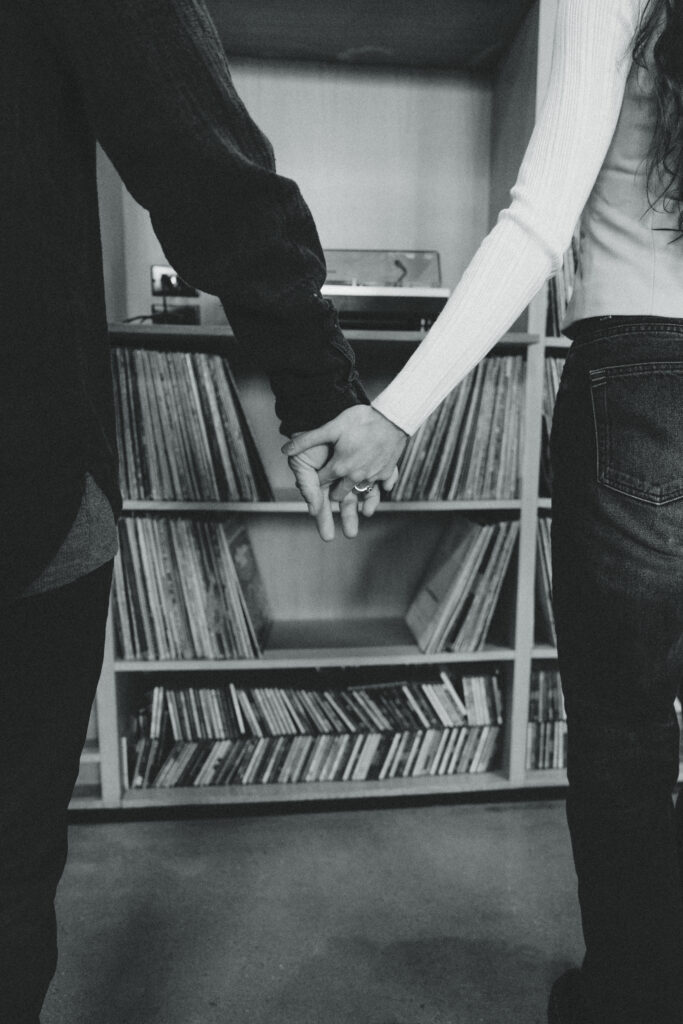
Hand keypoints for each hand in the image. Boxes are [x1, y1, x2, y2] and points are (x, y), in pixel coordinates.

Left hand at [283, 405, 407, 501]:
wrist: (393, 418)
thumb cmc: (361, 420)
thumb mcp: (331, 427)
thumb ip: (307, 440)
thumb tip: (285, 449)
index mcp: (339, 467)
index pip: (322, 481)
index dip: (318, 480)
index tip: (317, 479)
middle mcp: (355, 476)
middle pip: (340, 493)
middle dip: (335, 493)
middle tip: (333, 492)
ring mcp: (372, 476)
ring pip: (360, 492)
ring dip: (356, 496)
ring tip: (356, 501)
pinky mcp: (387, 473)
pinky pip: (381, 486)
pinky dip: (377, 486)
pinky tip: (375, 483)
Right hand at [287, 439, 374, 540]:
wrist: (322, 413)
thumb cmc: (309, 439)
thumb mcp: (302, 463)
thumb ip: (307, 486)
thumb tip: (313, 510)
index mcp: (321, 481)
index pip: (322, 506)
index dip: (324, 521)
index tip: (328, 536)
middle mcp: (337, 479)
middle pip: (344, 504)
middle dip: (347, 519)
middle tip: (351, 534)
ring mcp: (353, 470)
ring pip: (360, 494)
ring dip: (363, 507)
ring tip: (365, 517)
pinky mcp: (368, 462)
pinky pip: (374, 480)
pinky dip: (375, 490)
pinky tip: (374, 499)